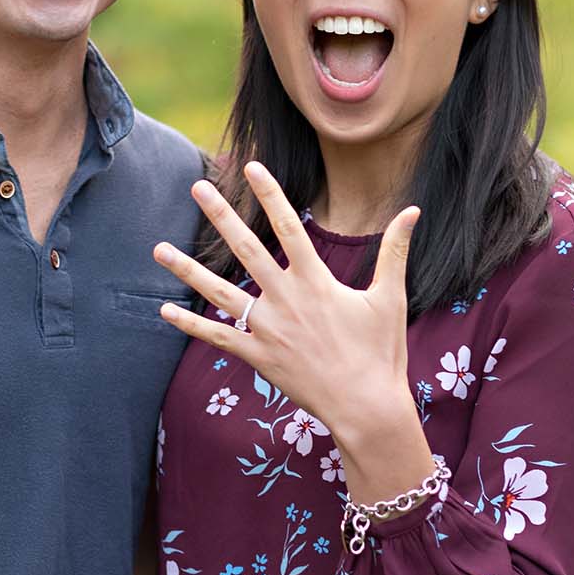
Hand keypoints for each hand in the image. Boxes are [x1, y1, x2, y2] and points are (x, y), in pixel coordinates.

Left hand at [151, 161, 419, 445]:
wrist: (366, 408)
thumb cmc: (382, 353)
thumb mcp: (390, 298)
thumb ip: (395, 251)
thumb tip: (414, 211)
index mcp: (316, 282)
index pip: (289, 226)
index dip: (270, 194)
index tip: (251, 166)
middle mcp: (287, 300)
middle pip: (246, 249)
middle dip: (221, 215)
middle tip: (198, 186)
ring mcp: (269, 329)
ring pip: (220, 292)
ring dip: (188, 270)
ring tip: (158, 248)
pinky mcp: (258, 357)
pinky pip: (219, 337)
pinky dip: (191, 325)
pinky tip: (165, 311)